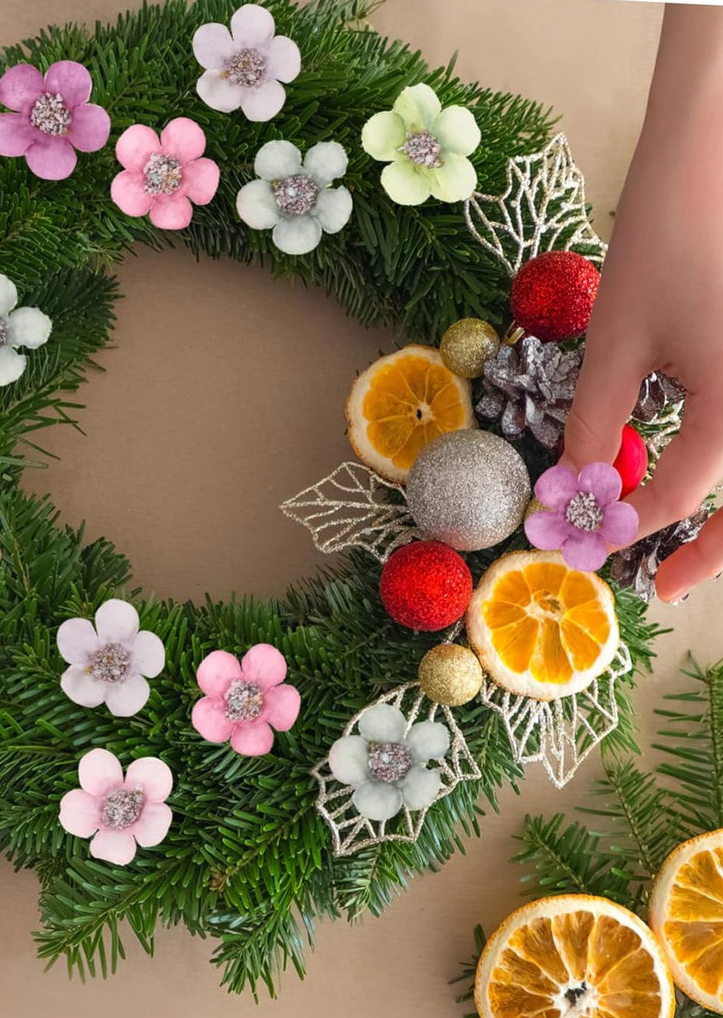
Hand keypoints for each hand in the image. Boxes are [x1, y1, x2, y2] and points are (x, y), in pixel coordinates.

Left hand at [562, 6, 722, 602]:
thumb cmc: (661, 244)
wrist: (709, 164)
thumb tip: (577, 484)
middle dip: (713, 549)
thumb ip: (595, 421)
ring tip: (687, 548)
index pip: (689, 489)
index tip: (598, 539)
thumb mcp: (615, 343)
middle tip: (665, 584)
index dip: (638, 521)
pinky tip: (701, 483)